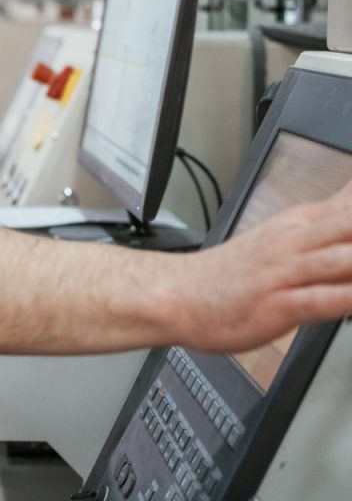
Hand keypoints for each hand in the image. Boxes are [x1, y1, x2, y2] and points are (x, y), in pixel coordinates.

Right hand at [171, 180, 351, 352]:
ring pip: (349, 258)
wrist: (176, 294)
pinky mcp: (280, 305)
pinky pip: (329, 299)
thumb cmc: (226, 275)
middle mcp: (297, 240)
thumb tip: (346, 207)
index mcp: (299, 222)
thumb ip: (322, 227)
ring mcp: (288, 271)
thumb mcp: (278, 239)